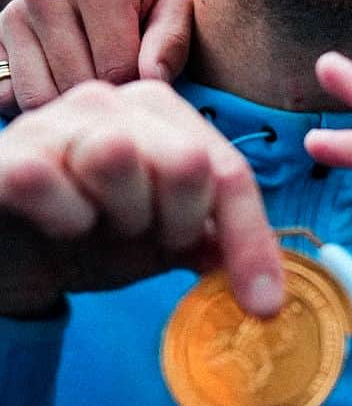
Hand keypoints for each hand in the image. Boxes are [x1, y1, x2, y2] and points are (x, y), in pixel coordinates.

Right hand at [0, 0, 192, 114]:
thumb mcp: (175, 9)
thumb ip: (171, 44)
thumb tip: (152, 79)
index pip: (115, 70)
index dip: (136, 86)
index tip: (147, 77)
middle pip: (75, 84)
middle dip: (104, 95)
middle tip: (121, 82)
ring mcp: (16, 12)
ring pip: (39, 95)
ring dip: (69, 101)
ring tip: (94, 82)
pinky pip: (8, 93)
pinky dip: (36, 100)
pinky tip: (62, 85)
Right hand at [0, 81, 282, 317]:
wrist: (9, 251)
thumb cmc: (87, 236)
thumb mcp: (161, 241)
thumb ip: (215, 242)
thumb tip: (271, 280)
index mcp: (161, 112)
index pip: (229, 172)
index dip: (252, 242)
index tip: (264, 305)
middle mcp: (110, 101)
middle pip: (187, 161)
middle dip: (179, 223)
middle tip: (147, 237)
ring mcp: (55, 119)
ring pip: (118, 155)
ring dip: (120, 215)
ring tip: (99, 225)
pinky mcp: (6, 152)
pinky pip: (44, 177)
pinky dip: (62, 216)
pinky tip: (59, 224)